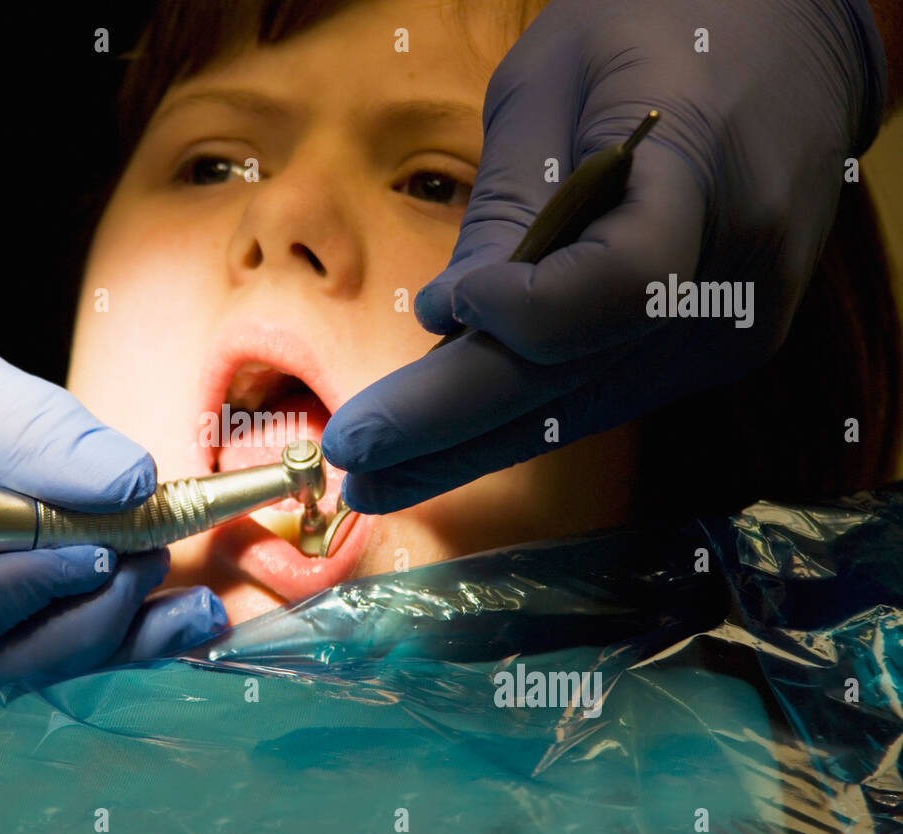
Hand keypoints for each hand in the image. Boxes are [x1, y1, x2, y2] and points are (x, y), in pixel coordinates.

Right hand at [0, 162, 225, 690]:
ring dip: (101, 630)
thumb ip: (22, 431)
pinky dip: (91, 600)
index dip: (12, 602)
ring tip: (194, 612)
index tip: (99, 555)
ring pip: (5, 641)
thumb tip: (130, 484)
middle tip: (150, 563)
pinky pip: (18, 599)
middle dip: (70, 623)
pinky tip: (168, 601)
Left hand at [322, 0, 887, 512]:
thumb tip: (449, 324)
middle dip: (449, 427)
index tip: (443, 308)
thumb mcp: (559, 77)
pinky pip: (600, 392)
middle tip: (355, 464)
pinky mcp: (710, 349)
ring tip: (373, 477)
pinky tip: (443, 441)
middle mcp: (731, 281)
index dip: (525, 313)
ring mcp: (728, 329)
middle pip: (575, 379)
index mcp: (702, 176)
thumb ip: (511, 204)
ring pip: (580, 407)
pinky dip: (519, 416)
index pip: (617, 285)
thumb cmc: (659, 34)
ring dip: (469, 445)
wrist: (790, 47)